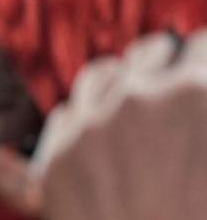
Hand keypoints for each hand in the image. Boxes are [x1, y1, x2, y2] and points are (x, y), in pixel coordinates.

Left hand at [34, 30, 206, 219]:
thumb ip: (204, 121)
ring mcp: (92, 124)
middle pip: (152, 51)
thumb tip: (199, 97)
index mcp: (202, 99)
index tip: (204, 75)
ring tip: (138, 118)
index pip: (203, 45)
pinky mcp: (56, 155)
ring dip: (123, 87)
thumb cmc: (194, 215)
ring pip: (105, 74)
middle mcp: (143, 100)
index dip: (205, 62)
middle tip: (177, 98)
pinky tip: (103, 147)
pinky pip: (71, 112)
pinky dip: (88, 120)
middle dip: (167, 69)